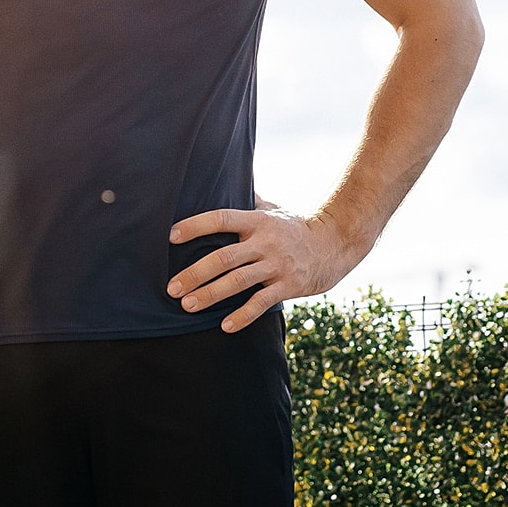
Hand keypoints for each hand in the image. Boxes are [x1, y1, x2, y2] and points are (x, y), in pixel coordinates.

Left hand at [167, 202, 366, 331]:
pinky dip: (242, 316)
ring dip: (210, 295)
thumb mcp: (273, 209)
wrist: (335, 244)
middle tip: (172, 288)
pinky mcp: (288, 286)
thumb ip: (249, 201)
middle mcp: (265, 242)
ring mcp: (276, 265)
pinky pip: (261, 303)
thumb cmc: (295, 227)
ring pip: (237, 282)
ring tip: (187, 305)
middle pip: (224, 258)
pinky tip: (225, 326)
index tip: (171, 236)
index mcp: (257, 221)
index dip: (196, 226)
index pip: (221, 219)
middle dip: (195, 274)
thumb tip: (226, 181)